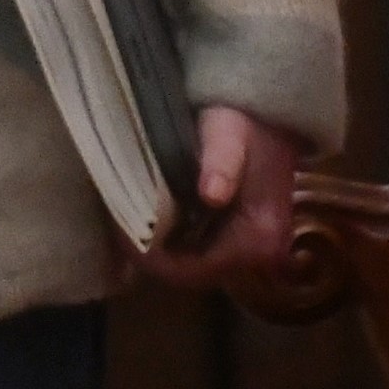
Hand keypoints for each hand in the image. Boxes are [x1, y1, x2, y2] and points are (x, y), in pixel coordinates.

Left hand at [137, 106, 302, 291]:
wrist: (270, 115)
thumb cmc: (245, 120)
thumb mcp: (230, 131)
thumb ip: (223, 160)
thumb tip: (212, 194)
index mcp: (258, 238)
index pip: (193, 272)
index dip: (151, 257)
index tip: (120, 230)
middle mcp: (259, 255)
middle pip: (191, 273)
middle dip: (151, 253)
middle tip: (117, 222)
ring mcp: (252, 249)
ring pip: (193, 264)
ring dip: (161, 246)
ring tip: (128, 217)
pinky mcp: (243, 237)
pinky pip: (201, 250)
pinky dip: (174, 237)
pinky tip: (152, 214)